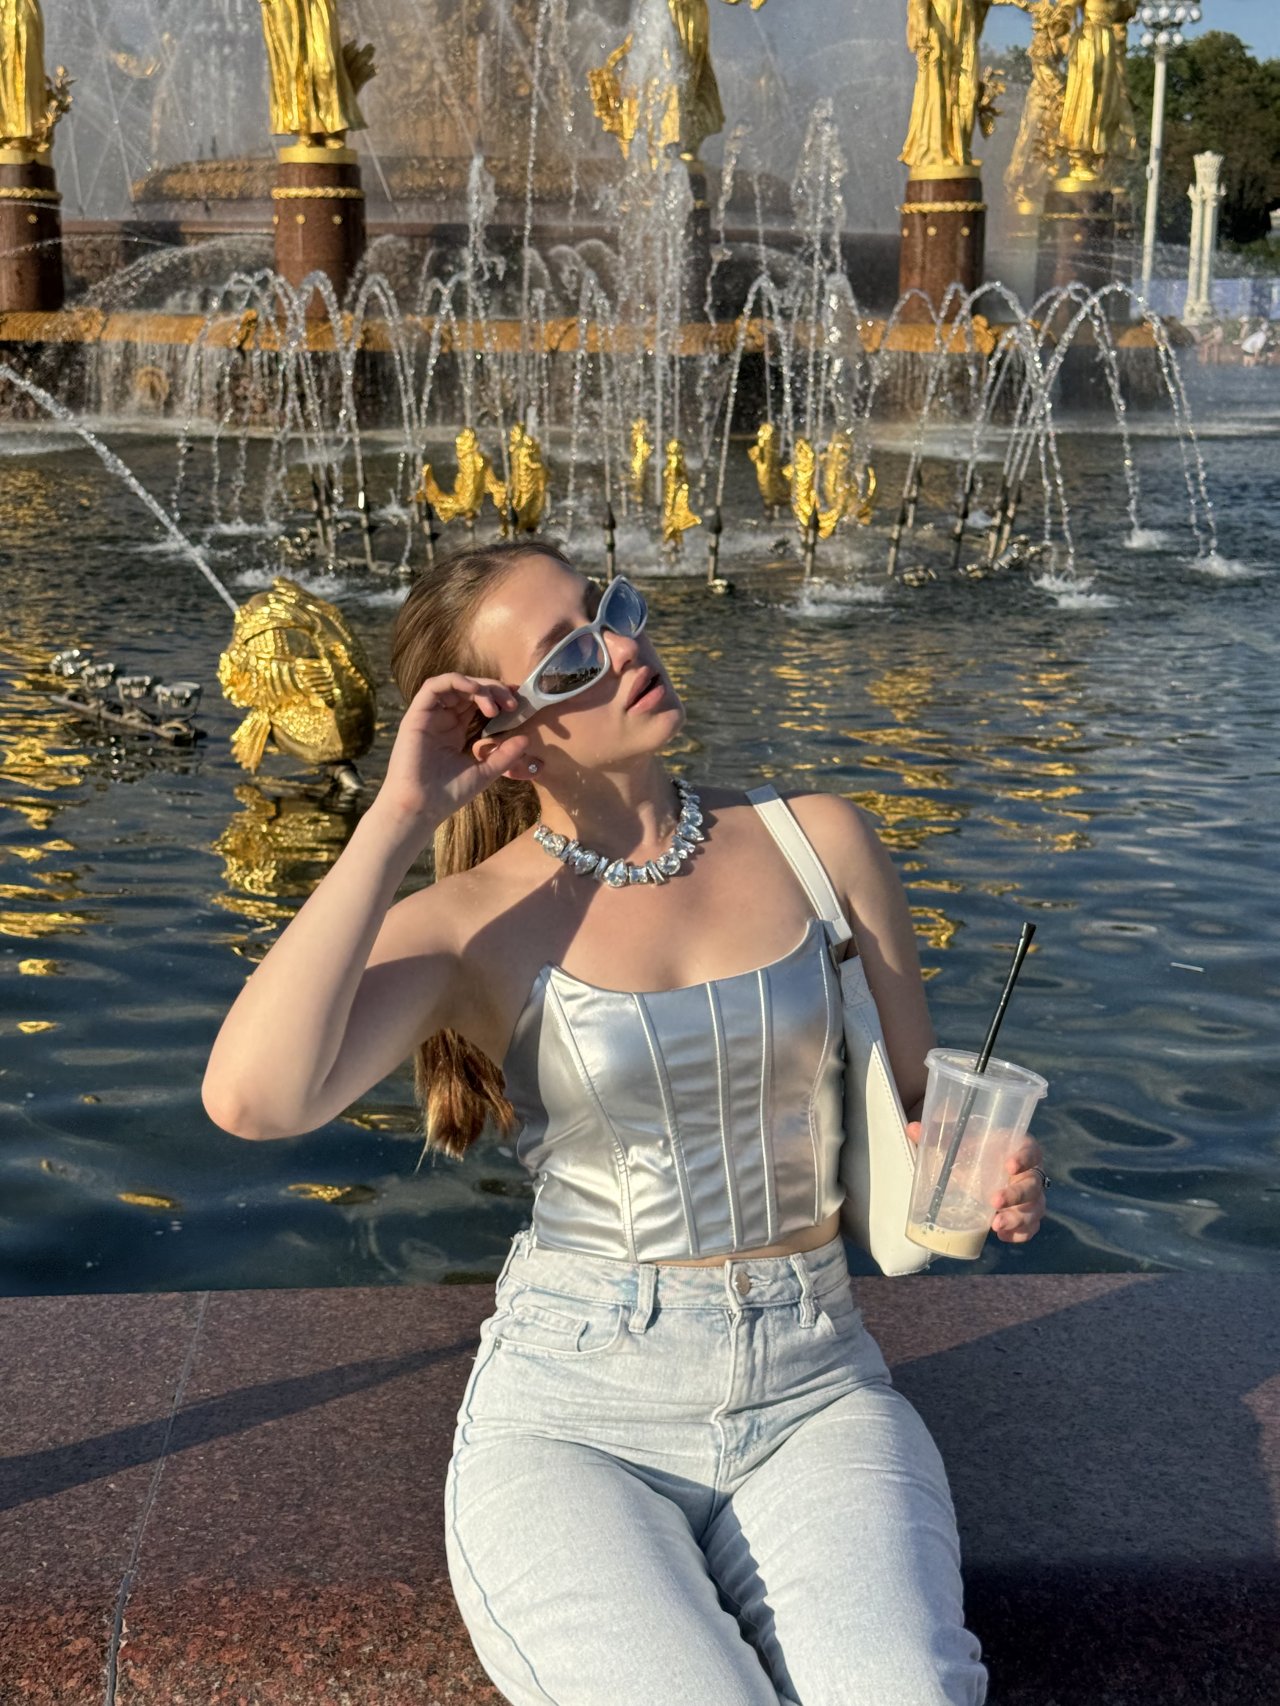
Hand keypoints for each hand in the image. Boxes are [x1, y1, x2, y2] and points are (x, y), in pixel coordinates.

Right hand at [374, 673, 529, 833]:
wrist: (421, 808)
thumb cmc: (448, 794)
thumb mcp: (484, 772)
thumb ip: (504, 755)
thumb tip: (526, 739)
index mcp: (456, 731)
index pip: (478, 703)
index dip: (498, 697)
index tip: (519, 702)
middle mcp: (442, 719)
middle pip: (469, 691)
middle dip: (494, 691)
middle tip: (512, 703)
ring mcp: (429, 716)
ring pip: (454, 684)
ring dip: (478, 687)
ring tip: (495, 706)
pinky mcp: (417, 715)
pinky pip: (433, 686)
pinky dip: (456, 681)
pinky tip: (475, 691)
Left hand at [905, 1123, 1047, 1243]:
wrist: (984, 1166)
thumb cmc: (977, 1149)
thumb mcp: (961, 1142)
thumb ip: (939, 1136)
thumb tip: (911, 1128)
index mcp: (1020, 1148)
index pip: (1030, 1150)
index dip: (1023, 1158)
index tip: (1009, 1165)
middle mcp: (1030, 1172)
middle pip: (1032, 1184)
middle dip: (1016, 1194)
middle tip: (994, 1201)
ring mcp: (1032, 1196)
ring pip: (1035, 1209)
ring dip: (1018, 1219)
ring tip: (995, 1225)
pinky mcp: (1027, 1215)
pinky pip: (1031, 1227)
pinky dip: (1020, 1233)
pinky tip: (1002, 1236)